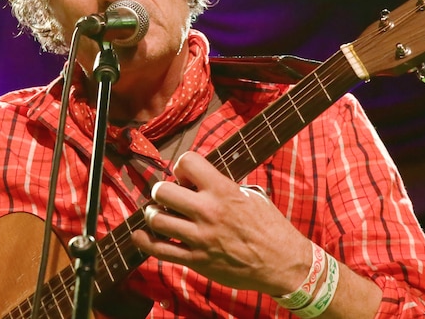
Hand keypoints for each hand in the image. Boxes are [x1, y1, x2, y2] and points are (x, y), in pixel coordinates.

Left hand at [130, 151, 309, 295]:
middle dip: (162, 191)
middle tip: (168, 196)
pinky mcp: (196, 261)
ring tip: (160, 215)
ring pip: (157, 219)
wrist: (282, 263)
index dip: (182, 167)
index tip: (185, 176)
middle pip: (163, 191)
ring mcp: (200, 238)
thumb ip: (223, 187)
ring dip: (154, 214)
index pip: (187, 162)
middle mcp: (208, 212)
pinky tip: (141, 235)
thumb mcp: (251, 197)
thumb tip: (199, 180)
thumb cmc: (270, 227)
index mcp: (223, 191)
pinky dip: (144, 241)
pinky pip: (159, 250)